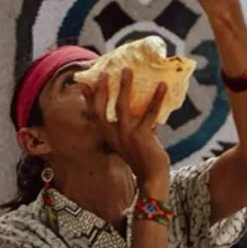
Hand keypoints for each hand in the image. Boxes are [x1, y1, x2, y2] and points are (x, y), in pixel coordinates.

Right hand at [92, 70, 169, 194]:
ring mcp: (126, 135)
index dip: (89, 98)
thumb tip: (140, 105)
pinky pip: (150, 113)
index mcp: (108, 135)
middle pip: (101, 107)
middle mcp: (113, 134)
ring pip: (122, 106)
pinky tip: (162, 86)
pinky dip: (156, 98)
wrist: (152, 177)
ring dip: (125, 86)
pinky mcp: (141, 136)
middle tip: (105, 71)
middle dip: (102, 88)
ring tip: (128, 70)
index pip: (94, 113)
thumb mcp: (131, 139)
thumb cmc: (144, 156)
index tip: (83, 82)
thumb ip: (131, 124)